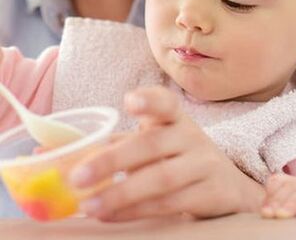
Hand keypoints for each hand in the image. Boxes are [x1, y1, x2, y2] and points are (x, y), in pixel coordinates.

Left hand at [69, 86, 264, 220]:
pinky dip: (137, 210)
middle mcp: (192, 137)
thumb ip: (112, 144)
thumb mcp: (155, 143)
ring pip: (161, 177)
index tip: (129, 101)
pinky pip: (170, 203)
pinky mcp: (210, 193)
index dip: (149, 99)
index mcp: (176, 119)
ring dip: (122, 192)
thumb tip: (48, 152)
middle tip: (77, 177)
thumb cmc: (178, 158)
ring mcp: (204, 164)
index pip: (166, 102)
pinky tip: (111, 215)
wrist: (228, 185)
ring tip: (88, 205)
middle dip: (113, 160)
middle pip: (153, 144)